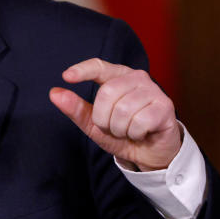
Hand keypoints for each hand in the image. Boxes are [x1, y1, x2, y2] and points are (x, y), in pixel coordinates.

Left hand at [49, 58, 181, 170]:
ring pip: (123, 110)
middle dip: (103, 118)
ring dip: (119, 129)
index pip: (99, 66)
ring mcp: (153, 90)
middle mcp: (137, 77)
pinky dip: (134, 133)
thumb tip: (54, 93)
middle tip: (112, 127)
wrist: (150, 152)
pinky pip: (139, 122)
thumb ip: (75, 108)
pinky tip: (141, 133)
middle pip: (107, 93)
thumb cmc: (121, 132)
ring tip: (127, 131)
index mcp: (117, 76)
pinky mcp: (165, 106)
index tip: (66, 76)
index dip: (83, 70)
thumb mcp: (93, 123)